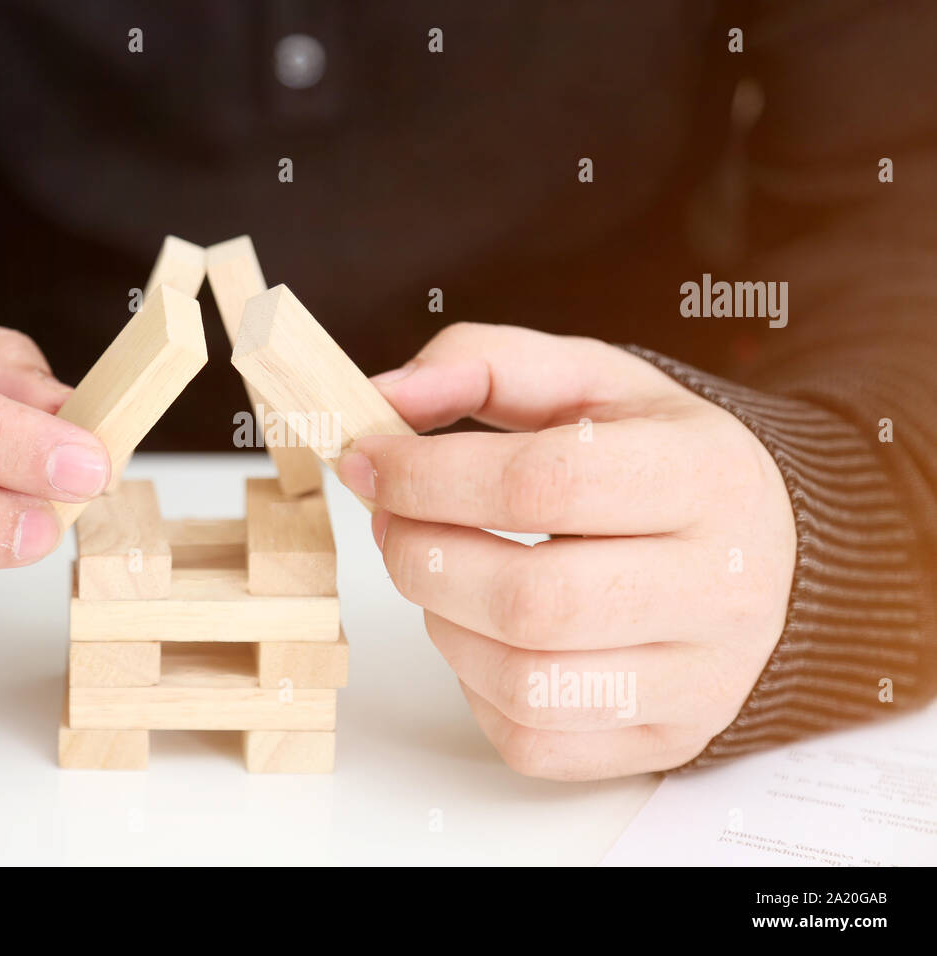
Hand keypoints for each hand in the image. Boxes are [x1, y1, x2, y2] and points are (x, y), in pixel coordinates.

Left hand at [339, 323, 796, 779]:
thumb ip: (488, 365)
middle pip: (531, 601)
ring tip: (441, 574)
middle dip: (423, 557)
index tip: (371, 461)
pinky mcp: (668, 739)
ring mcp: (700, 680)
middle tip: (392, 524)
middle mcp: (722, 588)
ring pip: (526, 683)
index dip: (430, 477)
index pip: (546, 484)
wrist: (769, 548)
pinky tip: (485, 635)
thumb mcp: (593, 382)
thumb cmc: (662, 461)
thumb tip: (388, 395)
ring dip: (443, 625)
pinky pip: (534, 741)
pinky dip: (477, 688)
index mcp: (706, 477)